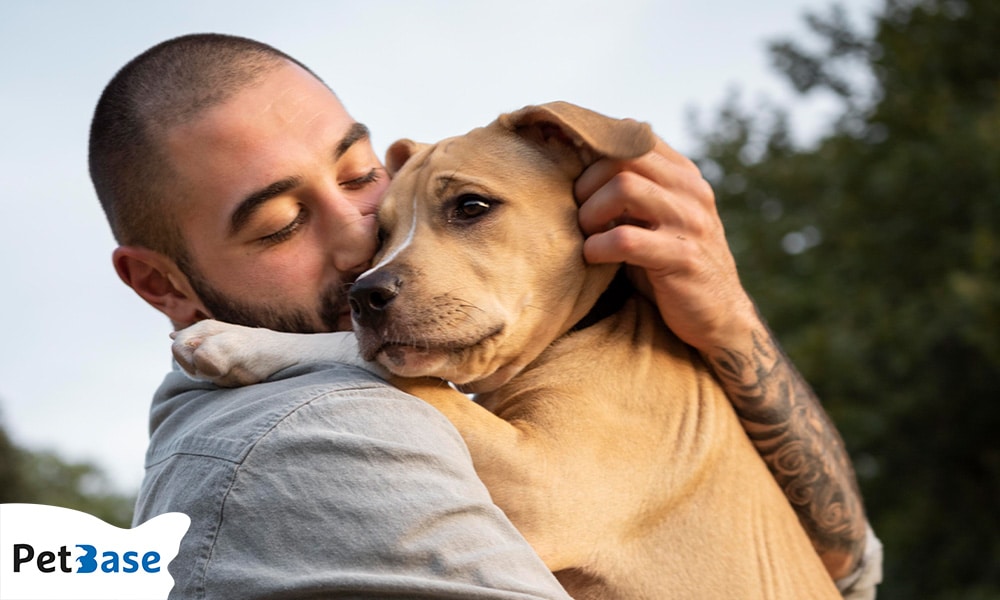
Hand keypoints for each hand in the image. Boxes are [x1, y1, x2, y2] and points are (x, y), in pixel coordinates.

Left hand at [575, 138, 758, 353]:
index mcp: (683, 175)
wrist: (718, 316)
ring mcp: (690, 222)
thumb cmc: (671, 265)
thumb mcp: (655, 219)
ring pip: (624, 188)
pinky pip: (626, 240)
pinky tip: (593, 257)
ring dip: (591, 213)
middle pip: (621, 157)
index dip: (593, 151)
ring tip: (586, 234)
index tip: (572, 177)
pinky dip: (598, 246)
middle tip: (578, 214)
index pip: (633, 135)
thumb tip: (578, 164)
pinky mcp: (683, 258)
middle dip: (587, 184)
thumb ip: (631, 191)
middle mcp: (690, 191)